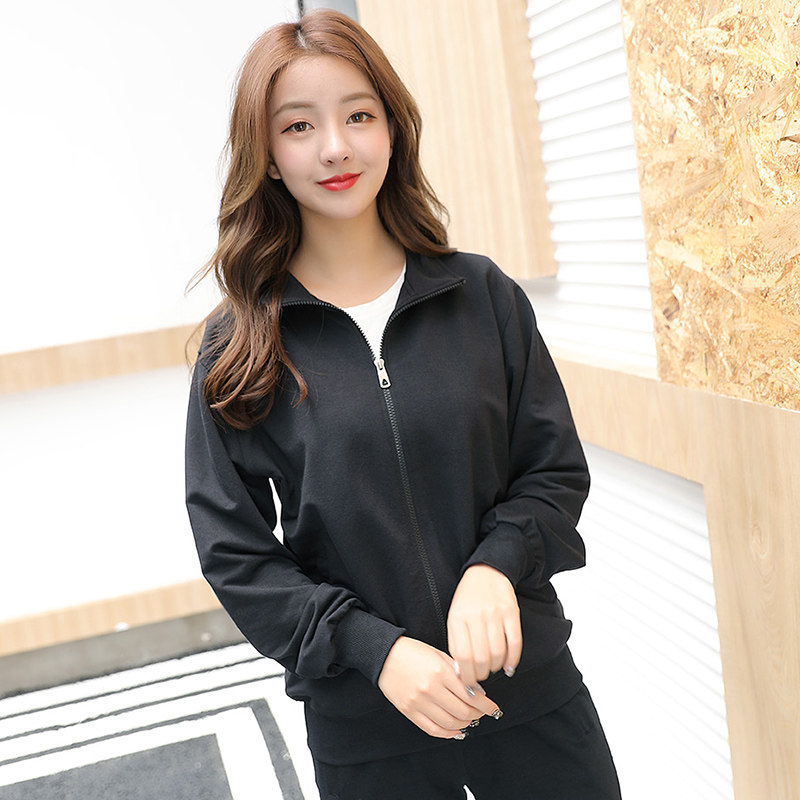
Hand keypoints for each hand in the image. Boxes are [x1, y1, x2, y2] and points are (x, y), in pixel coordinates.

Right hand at [377, 636, 499, 738]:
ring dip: (465, 724)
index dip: (486, 705)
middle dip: (478, 715)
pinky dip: (448, 733)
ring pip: (449, 723)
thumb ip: (458, 673)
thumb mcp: (439, 655)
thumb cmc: (414, 652)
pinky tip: (456, 730)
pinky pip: (432, 729)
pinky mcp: (409, 711)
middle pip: (462, 711)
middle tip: (484, 713)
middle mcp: (430, 689)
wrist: (385, 656)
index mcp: (440, 671)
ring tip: (471, 720)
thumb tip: (477, 692)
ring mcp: (419, 702)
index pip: (470, 695)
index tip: (494, 708)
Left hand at [447, 564, 521, 688]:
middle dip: (481, 674)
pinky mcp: (512, 613)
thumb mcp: (454, 618)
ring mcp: (495, 614)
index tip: (469, 684)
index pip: (462, 656)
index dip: (467, 676)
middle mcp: (477, 616)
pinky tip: (508, 666)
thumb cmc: (467, 600)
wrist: (486, 572)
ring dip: (495, 668)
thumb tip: (462, 672)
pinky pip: (515, 643)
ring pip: (498, 653)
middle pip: (481, 658)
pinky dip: (513, 660)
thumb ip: (456, 643)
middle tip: (480, 677)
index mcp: (458, 618)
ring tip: (491, 668)